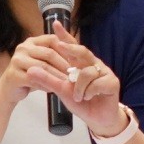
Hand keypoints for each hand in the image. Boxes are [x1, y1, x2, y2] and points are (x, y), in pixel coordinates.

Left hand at [25, 21, 123, 135]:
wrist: (97, 119)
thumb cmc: (82, 102)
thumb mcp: (62, 91)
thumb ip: (49, 80)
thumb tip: (30, 70)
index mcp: (81, 65)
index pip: (73, 47)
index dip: (65, 35)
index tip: (55, 24)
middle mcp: (93, 64)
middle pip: (83, 51)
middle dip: (70, 48)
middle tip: (59, 46)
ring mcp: (104, 72)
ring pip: (87, 72)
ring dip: (79, 86)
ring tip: (79, 97)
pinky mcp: (112, 82)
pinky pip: (97, 83)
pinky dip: (89, 92)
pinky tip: (89, 97)